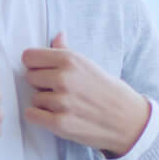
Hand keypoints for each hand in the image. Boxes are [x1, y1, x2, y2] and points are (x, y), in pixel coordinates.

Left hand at [21, 34, 150, 157]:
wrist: (130, 121)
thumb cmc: (110, 93)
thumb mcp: (91, 66)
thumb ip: (67, 52)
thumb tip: (58, 36)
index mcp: (70, 60)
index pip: (28, 56)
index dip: (36, 65)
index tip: (46, 72)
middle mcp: (64, 78)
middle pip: (29, 77)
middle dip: (41, 84)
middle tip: (61, 91)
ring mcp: (62, 102)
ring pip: (33, 98)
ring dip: (45, 103)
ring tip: (66, 105)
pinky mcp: (60, 123)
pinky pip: (32, 115)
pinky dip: (41, 118)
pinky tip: (58, 116)